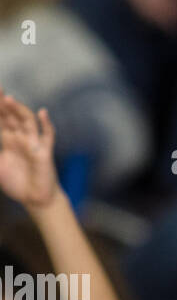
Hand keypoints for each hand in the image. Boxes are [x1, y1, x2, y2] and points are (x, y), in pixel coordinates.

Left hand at [0, 91, 58, 210]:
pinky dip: (46, 124)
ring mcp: (33, 143)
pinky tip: (42, 113)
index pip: (0, 119)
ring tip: (9, 100)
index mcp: (8, 140)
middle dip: (3, 104)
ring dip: (19, 110)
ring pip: (27, 121)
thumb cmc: (18, 184)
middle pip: (11, 116)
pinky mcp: (44, 152)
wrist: (36, 200)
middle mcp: (20, 138)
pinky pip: (48, 136)